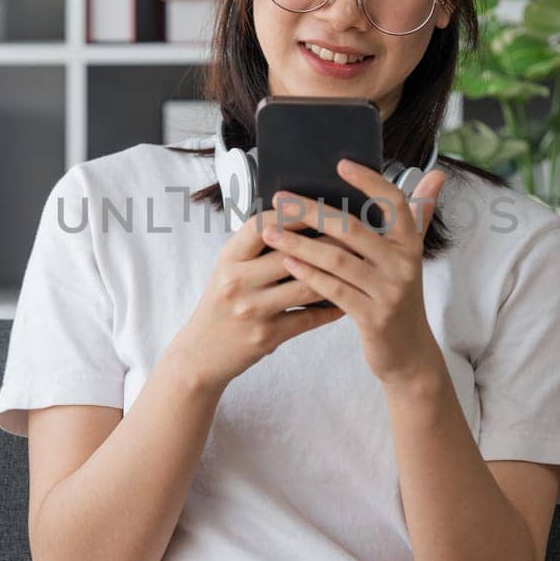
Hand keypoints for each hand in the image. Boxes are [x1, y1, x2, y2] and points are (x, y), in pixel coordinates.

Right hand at [165, 205, 346, 397]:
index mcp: (229, 258)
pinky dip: (331, 309)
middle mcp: (238, 281)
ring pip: (306, 286)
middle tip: (357, 234)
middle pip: (291, 254)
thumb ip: (256, 248)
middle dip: (329, 242)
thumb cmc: (221, 304)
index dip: (292, 214)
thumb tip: (300, 220)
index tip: (319, 206)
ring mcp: (252, 310)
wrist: (200, 354)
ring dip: (337, 275)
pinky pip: (309, 318)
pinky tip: (347, 301)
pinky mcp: (266, 336)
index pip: (261, 225)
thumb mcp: (228, 269)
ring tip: (359, 264)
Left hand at [263, 159, 447, 385]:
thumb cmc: (399, 297)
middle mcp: (404, 264)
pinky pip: (334, 289)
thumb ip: (417, 216)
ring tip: (271, 231)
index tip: (341, 164)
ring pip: (337, 259)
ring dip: (300, 243)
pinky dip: (309, 274)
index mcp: (410, 244)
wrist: (409, 352)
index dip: (369, 182)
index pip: (394, 203)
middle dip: (312, 211)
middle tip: (281, 198)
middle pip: (353, 228)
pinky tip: (287, 262)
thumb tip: (436, 174)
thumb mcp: (410, 257)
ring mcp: (389, 292)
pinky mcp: (373, 317)